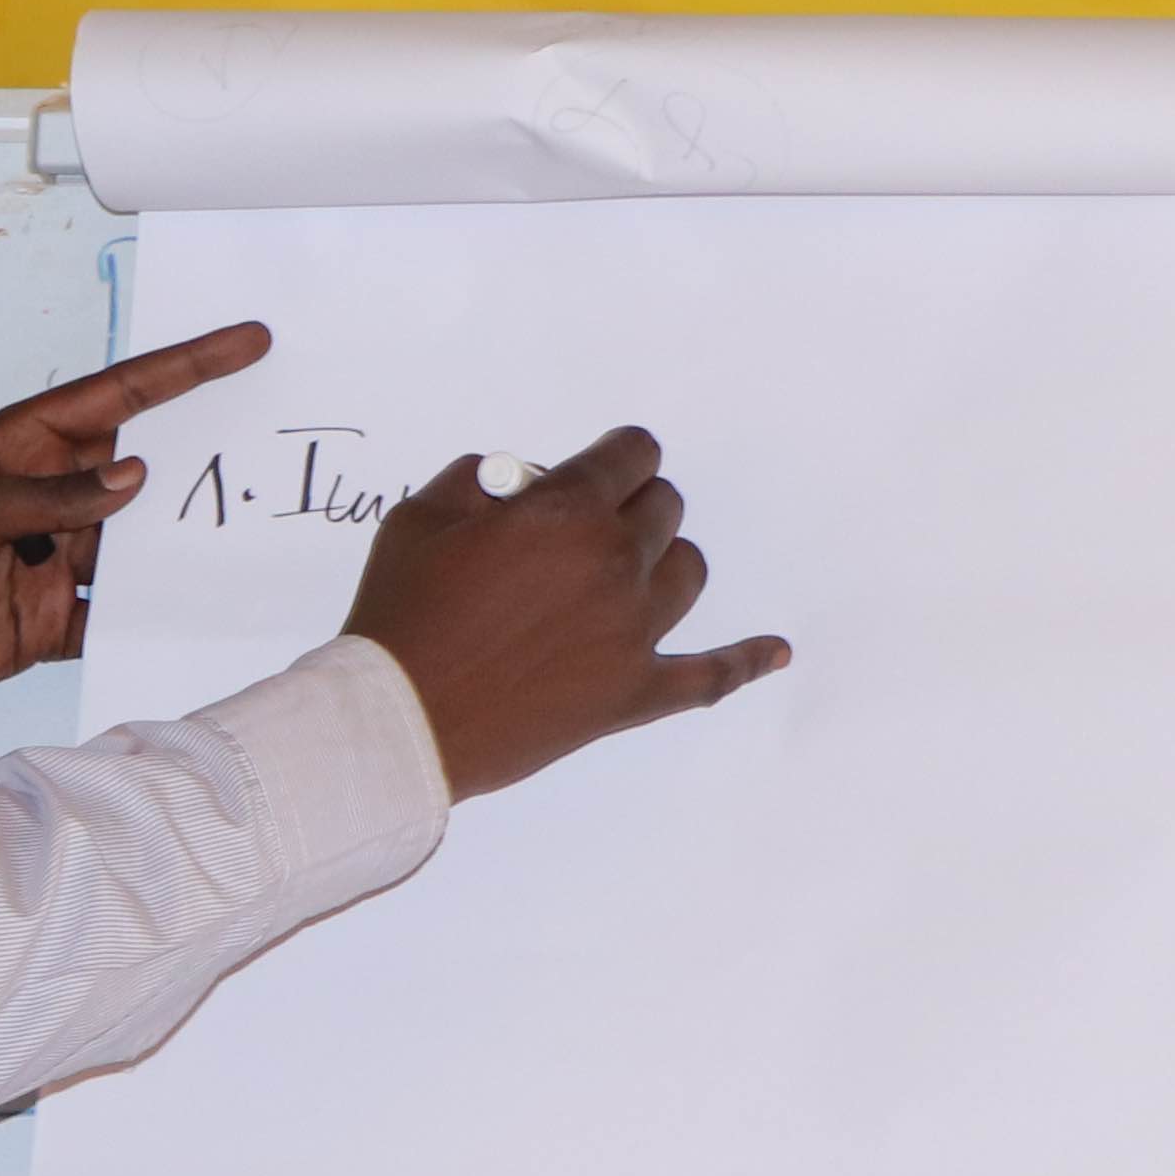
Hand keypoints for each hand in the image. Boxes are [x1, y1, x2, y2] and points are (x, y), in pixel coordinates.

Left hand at [0, 321, 277, 734]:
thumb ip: (42, 499)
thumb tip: (133, 479)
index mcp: (14, 450)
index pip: (113, 400)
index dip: (180, 370)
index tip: (243, 343)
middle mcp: (41, 500)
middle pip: (137, 470)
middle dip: (198, 455)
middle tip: (269, 442)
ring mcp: (47, 561)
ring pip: (134, 546)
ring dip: (181, 544)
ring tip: (248, 534)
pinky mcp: (46, 623)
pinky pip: (112, 614)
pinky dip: (149, 617)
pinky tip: (199, 613)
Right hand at [337, 426, 788, 799]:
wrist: (399, 721)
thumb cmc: (402, 615)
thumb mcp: (419, 517)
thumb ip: (477, 480)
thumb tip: (510, 484)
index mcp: (566, 511)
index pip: (631, 454)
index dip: (616, 456)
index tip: (604, 466)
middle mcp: (613, 564)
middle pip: (663, 507)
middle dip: (631, 503)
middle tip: (592, 524)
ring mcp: (633, 633)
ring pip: (688, 571)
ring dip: (662, 559)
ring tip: (628, 571)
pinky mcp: (634, 694)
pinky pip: (710, 676)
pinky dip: (746, 660)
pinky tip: (775, 651)